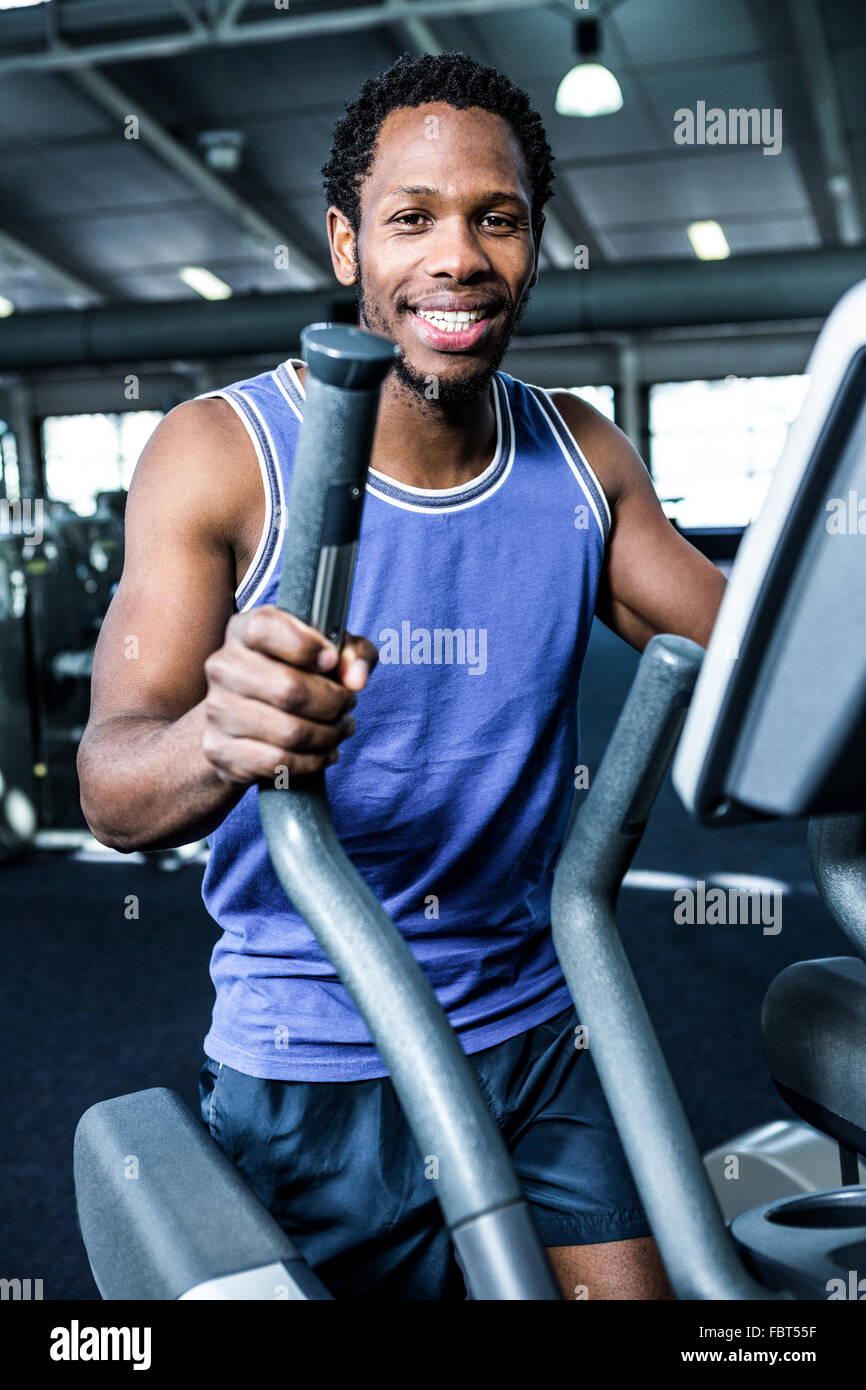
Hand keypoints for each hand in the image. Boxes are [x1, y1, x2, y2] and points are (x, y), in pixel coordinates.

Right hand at [202, 605, 377, 785]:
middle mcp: (223, 666)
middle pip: (288, 689)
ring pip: (289, 732)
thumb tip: (356, 678)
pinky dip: (313, 761)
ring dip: (328, 735)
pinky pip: (278, 761)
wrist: (244, 722)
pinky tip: (325, 752)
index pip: (266, 629)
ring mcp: (217, 710)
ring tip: (341, 729)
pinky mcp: (220, 749)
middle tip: (347, 705)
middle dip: (332, 702)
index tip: (330, 661)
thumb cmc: (293, 675)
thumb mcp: (328, 652)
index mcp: (244, 630)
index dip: (306, 646)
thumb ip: (351, 653)